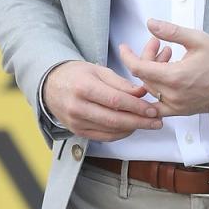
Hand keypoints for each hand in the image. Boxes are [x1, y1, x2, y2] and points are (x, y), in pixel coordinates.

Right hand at [43, 39, 169, 141]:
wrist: (50, 86)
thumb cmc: (76, 75)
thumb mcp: (98, 71)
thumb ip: (121, 83)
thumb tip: (142, 93)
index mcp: (83, 86)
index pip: (115, 100)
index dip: (137, 107)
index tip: (153, 109)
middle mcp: (78, 106)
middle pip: (114, 119)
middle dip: (139, 122)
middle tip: (157, 122)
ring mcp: (76, 122)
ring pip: (110, 131)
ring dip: (132, 129)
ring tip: (147, 124)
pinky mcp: (77, 131)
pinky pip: (103, 137)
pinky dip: (120, 134)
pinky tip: (131, 127)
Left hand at [120, 20, 208, 116]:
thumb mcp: (197, 39)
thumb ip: (171, 31)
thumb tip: (150, 23)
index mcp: (175, 78)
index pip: (138, 69)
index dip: (127, 56)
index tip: (123, 47)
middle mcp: (174, 96)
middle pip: (145, 77)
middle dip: (147, 58)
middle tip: (159, 44)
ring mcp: (178, 107)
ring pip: (151, 89)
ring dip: (153, 72)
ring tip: (168, 55)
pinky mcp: (182, 111)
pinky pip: (159, 106)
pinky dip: (156, 91)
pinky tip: (164, 75)